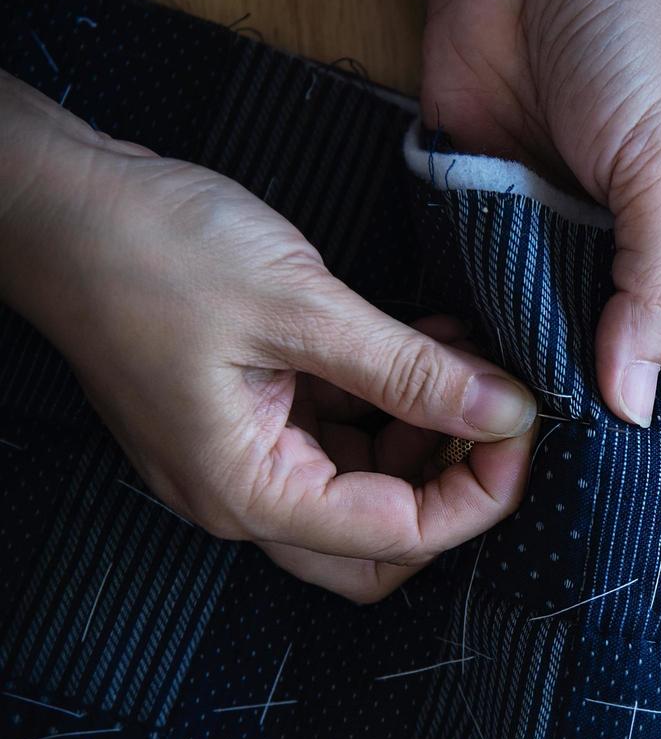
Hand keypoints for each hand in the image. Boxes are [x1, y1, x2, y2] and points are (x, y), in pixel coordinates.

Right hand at [0, 71, 536, 600]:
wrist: (56, 198)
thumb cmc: (151, 248)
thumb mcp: (300, 307)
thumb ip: (410, 370)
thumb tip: (506, 413)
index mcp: (248, 490)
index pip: (397, 535)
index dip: (480, 492)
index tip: (527, 428)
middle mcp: (244, 491)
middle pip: (382, 540)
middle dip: (454, 486)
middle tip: (501, 415)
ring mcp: (244, 453)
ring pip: (368, 485)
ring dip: (429, 433)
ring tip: (471, 358)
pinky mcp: (250, 411)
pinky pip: (341, 432)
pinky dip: (393, 400)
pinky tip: (429, 342)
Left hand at [397, 0, 660, 425]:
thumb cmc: (624, 39)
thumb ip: (654, 284)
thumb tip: (635, 399)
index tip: (642, 465)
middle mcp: (622, 246)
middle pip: (609, 347)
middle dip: (590, 395)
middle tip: (573, 473)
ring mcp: (549, 236)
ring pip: (541, 329)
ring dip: (529, 367)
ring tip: (519, 441)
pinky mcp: (485, 219)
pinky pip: (481, 291)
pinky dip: (476, 325)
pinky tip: (471, 376)